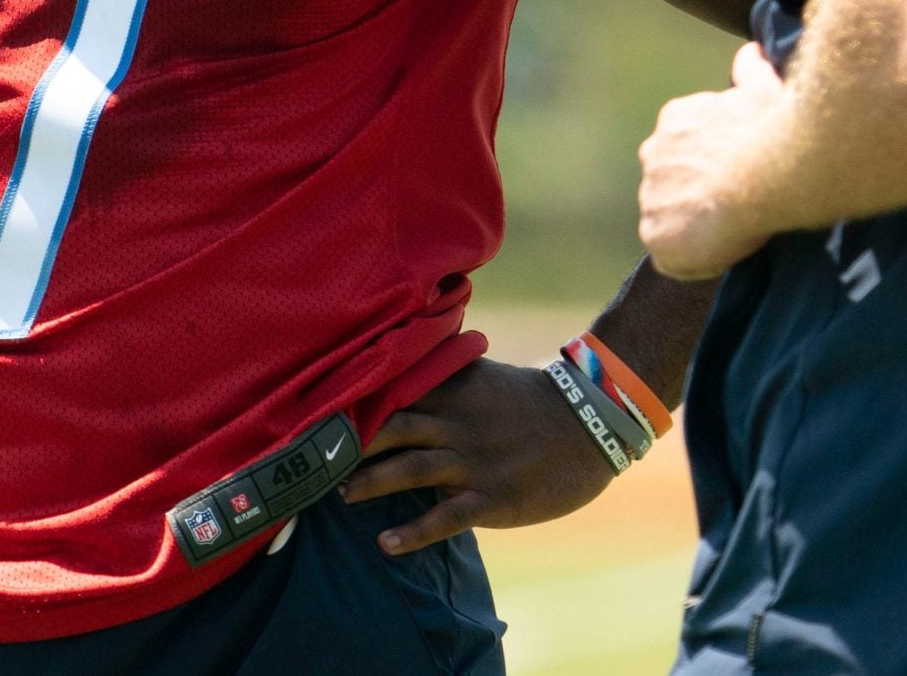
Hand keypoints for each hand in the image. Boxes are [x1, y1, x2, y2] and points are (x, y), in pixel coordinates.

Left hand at [339, 358, 617, 554]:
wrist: (590, 425)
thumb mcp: (485, 377)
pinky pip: (444, 517)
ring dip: (370, 483)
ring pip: (409, 469)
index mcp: (455, 392)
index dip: (357, 404)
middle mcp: (456, 424)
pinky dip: (412, 531)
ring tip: (340, 495)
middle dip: (352, 445)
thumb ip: (444, 376)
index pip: (395, 393)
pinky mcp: (491, 497)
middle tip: (316, 459)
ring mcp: (473, 462)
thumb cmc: (535, 403)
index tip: (318, 413)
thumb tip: (405, 362)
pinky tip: (385, 544)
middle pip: (392, 429)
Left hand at [638, 42, 786, 279]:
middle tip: (736, 203)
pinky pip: (672, 255)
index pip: (685, 147)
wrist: (764, 173)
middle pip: (673, 182)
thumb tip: (751, 50)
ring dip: (694, 225)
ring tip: (731, 230)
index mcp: (675, 120)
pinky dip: (694, 257)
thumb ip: (753, 70)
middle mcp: (652, 154)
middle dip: (698, 192)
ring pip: (670, 217)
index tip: (738, 172)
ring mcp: (650, 196)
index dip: (713, 164)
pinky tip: (722, 251)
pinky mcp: (655, 236)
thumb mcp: (764, 90)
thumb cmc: (769, 132)